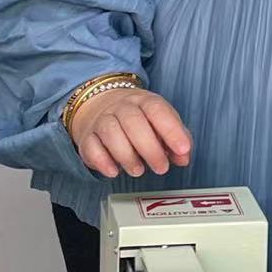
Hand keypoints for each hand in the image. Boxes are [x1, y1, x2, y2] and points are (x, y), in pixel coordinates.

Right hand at [69, 87, 191, 178]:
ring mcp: (102, 120)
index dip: (172, 130)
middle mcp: (122, 107)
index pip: (158, 110)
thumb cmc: (139, 118)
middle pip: (134, 122)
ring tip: (139, 170)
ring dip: (126, 156)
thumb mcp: (161, 122)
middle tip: (161, 168)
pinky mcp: (87, 135)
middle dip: (150, 148)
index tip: (182, 149)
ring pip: (111, 133)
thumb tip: (184, 158)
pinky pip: (91, 147)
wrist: (100, 103)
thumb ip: (176, 138)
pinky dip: (102, 161)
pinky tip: (114, 171)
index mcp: (145, 101)